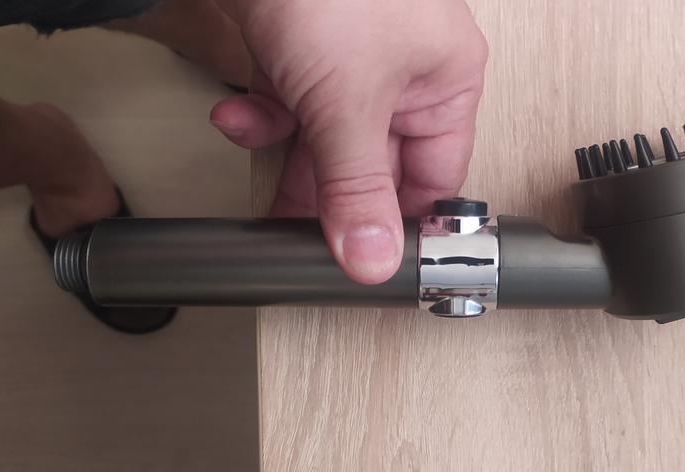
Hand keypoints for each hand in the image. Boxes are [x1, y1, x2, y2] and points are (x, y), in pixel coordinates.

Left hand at [208, 0, 487, 283]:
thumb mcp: (346, 101)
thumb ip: (355, 187)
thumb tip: (372, 259)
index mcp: (447, 79)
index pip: (435, 177)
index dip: (400, 221)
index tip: (366, 258)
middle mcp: (408, 71)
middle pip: (376, 162)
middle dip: (331, 192)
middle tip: (301, 233)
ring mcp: (355, 59)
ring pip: (329, 137)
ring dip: (289, 155)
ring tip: (260, 163)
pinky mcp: (308, 48)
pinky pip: (295, 103)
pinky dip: (264, 116)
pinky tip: (237, 115)